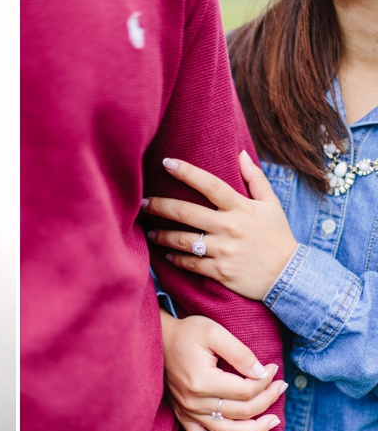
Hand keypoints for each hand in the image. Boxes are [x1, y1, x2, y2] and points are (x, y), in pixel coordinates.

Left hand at [142, 151, 297, 299]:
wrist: (289, 276)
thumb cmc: (278, 237)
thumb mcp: (272, 205)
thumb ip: (255, 179)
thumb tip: (241, 154)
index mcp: (241, 207)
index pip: (209, 184)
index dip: (186, 172)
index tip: (166, 162)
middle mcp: (229, 227)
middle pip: (186, 212)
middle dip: (159, 206)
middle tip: (142, 203)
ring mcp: (223, 250)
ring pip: (182, 240)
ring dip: (162, 235)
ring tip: (151, 232)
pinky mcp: (220, 271)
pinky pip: (190, 263)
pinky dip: (176, 258)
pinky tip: (167, 254)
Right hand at [161, 309, 287, 430]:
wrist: (158, 340)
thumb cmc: (187, 333)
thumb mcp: (214, 332)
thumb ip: (239, 352)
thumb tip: (262, 373)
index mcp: (202, 381)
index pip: (245, 391)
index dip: (265, 381)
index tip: (273, 368)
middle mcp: (194, 401)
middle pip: (242, 411)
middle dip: (268, 399)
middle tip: (281, 386)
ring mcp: (188, 411)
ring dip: (255, 430)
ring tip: (274, 421)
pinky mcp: (183, 415)